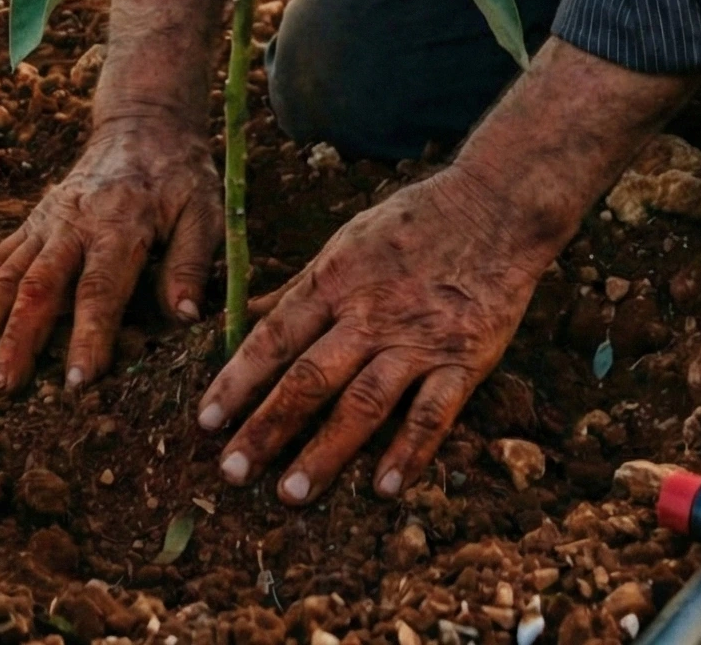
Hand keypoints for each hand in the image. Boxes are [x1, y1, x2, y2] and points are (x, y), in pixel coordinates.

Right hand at [0, 115, 220, 393]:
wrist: (144, 124)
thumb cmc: (179, 176)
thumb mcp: (205, 209)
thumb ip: (192, 261)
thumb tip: (185, 316)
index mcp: (120, 224)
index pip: (101, 287)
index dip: (89, 335)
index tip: (79, 382)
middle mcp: (74, 223)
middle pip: (39, 285)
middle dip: (18, 339)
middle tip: (0, 390)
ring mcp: (47, 221)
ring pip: (7, 273)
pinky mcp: (33, 220)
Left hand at [196, 166, 535, 504]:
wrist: (494, 207)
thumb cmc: (413, 222)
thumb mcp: (347, 238)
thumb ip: (301, 284)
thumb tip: (246, 312)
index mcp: (336, 279)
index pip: (274, 336)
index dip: (237, 380)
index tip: (205, 420)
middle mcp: (371, 313)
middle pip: (310, 377)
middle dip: (267, 426)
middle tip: (231, 471)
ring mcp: (418, 339)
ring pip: (364, 404)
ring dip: (326, 452)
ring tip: (292, 493)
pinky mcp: (464, 359)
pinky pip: (432, 414)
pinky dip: (409, 452)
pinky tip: (385, 488)